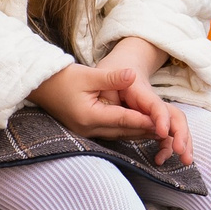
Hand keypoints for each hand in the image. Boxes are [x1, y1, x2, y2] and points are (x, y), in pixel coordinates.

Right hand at [30, 57, 192, 166]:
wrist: (41, 86)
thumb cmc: (62, 78)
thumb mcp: (87, 75)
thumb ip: (112, 78)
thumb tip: (132, 74)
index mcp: (89, 116)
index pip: (123, 119)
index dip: (144, 120)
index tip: (162, 121)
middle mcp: (89, 129)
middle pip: (124, 131)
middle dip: (146, 130)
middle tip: (169, 130)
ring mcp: (87, 132)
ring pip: (119, 135)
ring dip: (139, 132)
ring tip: (160, 131)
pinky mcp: (87, 130)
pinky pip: (112, 133)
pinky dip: (127, 130)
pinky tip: (140, 128)